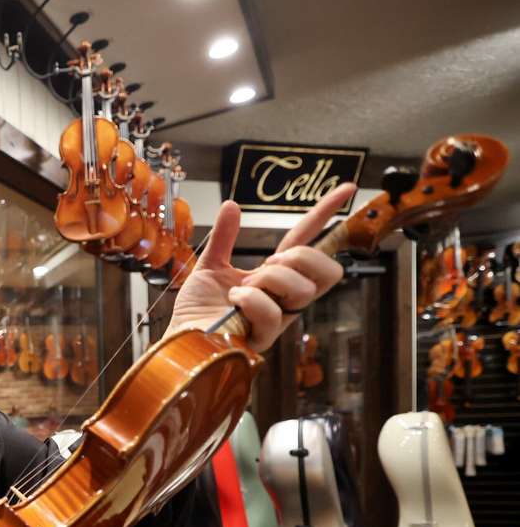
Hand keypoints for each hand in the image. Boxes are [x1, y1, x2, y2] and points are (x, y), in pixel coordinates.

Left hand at [163, 182, 357, 351]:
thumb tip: (232, 204)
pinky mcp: (266, 338)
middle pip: (328, 271)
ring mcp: (278, 320)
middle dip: (302, 258)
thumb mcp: (209, 265)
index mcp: (274, 278)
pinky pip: (273, 311)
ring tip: (241, 288)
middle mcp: (283, 298)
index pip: (307, 242)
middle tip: (269, 263)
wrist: (181, 337)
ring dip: (269, 279)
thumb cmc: (197, 310)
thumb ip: (224, 237)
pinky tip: (233, 302)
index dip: (324, 215)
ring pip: (303, 289)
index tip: (346, 187)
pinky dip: (249, 299)